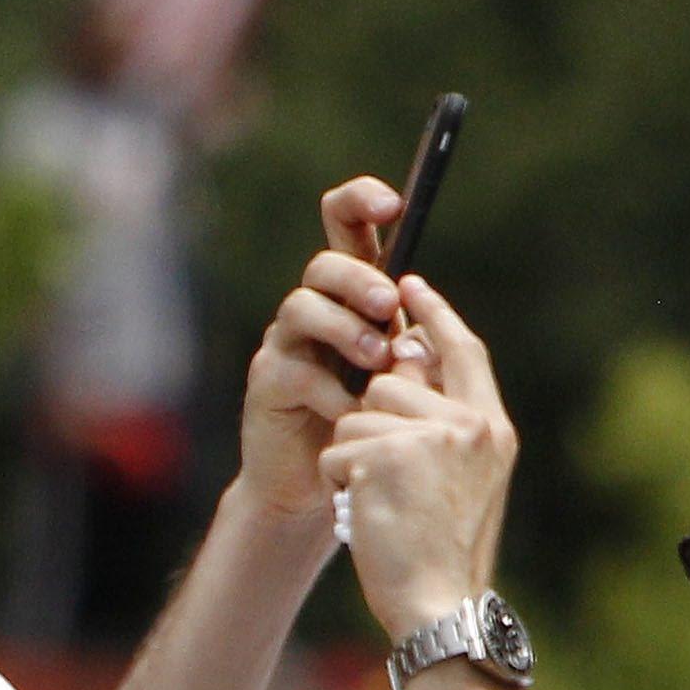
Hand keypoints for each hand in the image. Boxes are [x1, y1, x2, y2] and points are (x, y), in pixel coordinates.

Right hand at [237, 176, 412, 530]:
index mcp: (351, 295)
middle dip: (358, 278)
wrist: (318, 487)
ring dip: (345, 328)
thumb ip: (414, 340)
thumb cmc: (370, 426)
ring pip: (302, 306)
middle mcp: (315, 310)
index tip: (394, 204)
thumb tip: (421, 305)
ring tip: (376, 360)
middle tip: (387, 306)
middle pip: (323, 264)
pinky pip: (296, 369)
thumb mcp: (404, 376)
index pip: (346, 227)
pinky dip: (332, 390)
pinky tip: (354, 411)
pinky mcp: (268, 382)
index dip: (361, 202)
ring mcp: (286, 344)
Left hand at [318, 276, 514, 642]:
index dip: (434, 315)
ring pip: (357, 417)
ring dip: (354, 460)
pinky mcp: (385, 455)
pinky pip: (337, 448)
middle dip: (372, 427)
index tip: (409, 282)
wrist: (439, 605)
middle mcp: (468, 425)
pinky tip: (365, 513)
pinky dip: (340, 483)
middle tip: (387, 482)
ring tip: (381, 503)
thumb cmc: (442, 553)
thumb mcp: (463, 482)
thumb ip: (444, 426)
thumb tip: (404, 361)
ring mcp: (429, 438)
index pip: (462, 351)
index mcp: (492, 429)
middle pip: (390, 385)